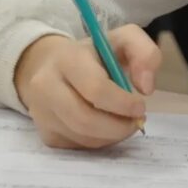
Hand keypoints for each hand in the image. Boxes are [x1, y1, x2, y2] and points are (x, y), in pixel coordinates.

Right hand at [12, 26, 160, 148]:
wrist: (50, 65)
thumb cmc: (93, 54)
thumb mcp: (123, 40)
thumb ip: (145, 54)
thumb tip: (146, 88)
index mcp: (66, 58)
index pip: (95, 89)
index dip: (123, 103)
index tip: (140, 106)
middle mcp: (45, 86)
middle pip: (85, 120)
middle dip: (119, 127)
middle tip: (136, 121)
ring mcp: (42, 113)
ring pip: (83, 137)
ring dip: (112, 136)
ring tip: (124, 122)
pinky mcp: (46, 134)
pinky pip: (78, 147)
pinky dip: (99, 142)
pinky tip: (105, 127)